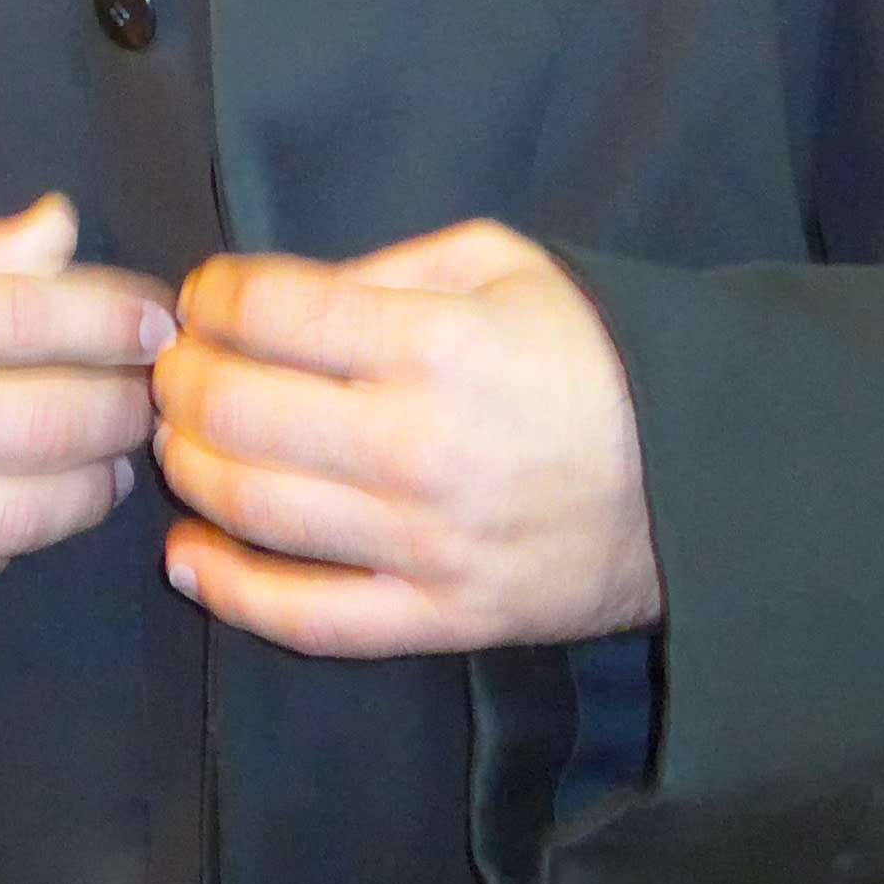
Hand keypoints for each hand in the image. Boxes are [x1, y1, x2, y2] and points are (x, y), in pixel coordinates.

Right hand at [0, 193, 173, 631]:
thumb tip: (63, 228)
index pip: (24, 318)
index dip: (114, 319)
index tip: (161, 320)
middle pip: (43, 422)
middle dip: (124, 405)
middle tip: (153, 392)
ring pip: (22, 514)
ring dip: (91, 483)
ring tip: (108, 454)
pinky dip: (14, 542)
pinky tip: (21, 507)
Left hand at [154, 220, 658, 658]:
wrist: (704, 477)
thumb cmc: (592, 354)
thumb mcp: (502, 264)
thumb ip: (385, 270)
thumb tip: (276, 300)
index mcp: (436, 343)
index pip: (271, 311)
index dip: (214, 294)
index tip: (207, 295)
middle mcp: (418, 445)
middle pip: (237, 408)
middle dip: (182, 376)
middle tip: (179, 365)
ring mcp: (426, 543)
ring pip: (253, 508)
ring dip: (188, 466)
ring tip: (180, 439)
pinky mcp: (441, 618)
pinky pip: (310, 619)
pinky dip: (231, 593)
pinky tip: (187, 559)